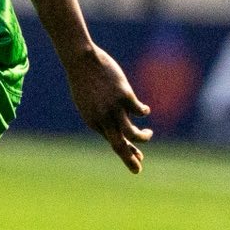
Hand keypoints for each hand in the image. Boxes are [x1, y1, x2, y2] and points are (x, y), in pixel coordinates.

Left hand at [67, 43, 151, 171]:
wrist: (81, 60)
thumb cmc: (84, 80)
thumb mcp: (88, 102)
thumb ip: (100, 115)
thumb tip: (116, 125)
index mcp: (92, 120)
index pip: (111, 141)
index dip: (126, 151)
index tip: (137, 157)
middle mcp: (102, 118)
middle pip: (117, 144)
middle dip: (129, 159)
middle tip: (138, 170)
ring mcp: (113, 108)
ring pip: (131, 132)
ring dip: (143, 137)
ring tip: (148, 134)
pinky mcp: (124, 96)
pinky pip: (139, 111)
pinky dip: (143, 112)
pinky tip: (145, 111)